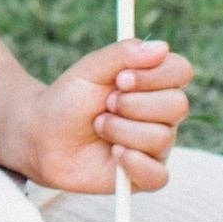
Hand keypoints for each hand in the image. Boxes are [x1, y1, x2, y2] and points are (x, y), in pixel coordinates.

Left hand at [2, 39, 192, 192]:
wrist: (43, 134)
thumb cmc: (68, 98)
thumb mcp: (90, 69)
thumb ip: (122, 55)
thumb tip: (161, 46)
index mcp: (151, 83)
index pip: (180, 70)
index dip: (153, 74)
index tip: (121, 78)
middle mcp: (161, 114)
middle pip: (177, 104)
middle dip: (131, 103)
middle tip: (105, 104)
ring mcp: (157, 145)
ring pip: (160, 137)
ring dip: (118, 129)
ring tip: (99, 126)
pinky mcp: (148, 175)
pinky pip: (158, 174)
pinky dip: (131, 162)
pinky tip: (113, 154)